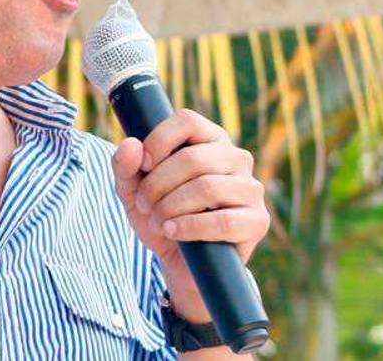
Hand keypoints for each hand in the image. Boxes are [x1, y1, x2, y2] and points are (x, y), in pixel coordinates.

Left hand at [111, 109, 269, 320]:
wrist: (179, 262)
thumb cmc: (159, 214)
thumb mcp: (133, 190)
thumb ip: (125, 166)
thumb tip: (131, 144)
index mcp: (209, 139)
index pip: (187, 120)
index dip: (159, 140)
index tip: (143, 165)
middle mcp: (236, 157)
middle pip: (193, 158)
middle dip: (158, 184)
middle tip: (144, 204)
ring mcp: (250, 188)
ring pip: (207, 188)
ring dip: (171, 207)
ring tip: (157, 221)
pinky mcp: (257, 221)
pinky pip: (223, 220)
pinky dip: (190, 227)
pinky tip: (173, 232)